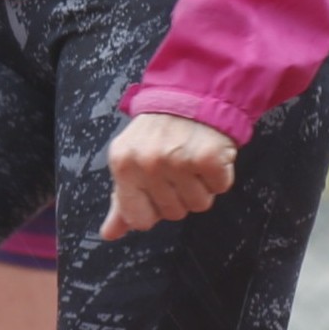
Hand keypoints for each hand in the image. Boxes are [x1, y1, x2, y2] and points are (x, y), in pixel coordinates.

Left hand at [96, 113, 239, 241]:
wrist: (191, 95)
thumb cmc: (158, 134)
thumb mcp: (130, 161)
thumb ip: (122, 200)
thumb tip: (109, 234)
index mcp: (123, 166)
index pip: (139, 220)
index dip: (153, 210)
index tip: (158, 190)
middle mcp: (148, 164)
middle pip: (173, 214)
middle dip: (180, 195)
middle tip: (179, 167)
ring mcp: (178, 160)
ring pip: (199, 204)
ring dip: (202, 186)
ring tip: (193, 160)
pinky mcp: (208, 156)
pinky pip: (220, 188)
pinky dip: (220, 175)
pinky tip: (209, 155)